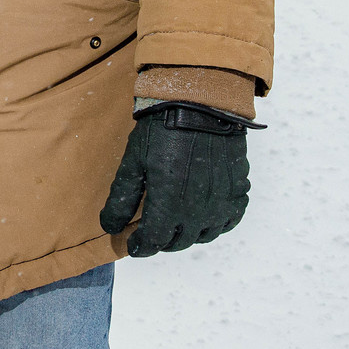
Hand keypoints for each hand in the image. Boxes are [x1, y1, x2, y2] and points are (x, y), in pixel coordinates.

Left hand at [99, 101, 256, 256]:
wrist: (200, 102)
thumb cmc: (161, 129)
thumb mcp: (133, 161)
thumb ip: (121, 199)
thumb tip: (110, 227)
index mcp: (169, 204)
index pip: (154, 242)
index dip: (141, 246)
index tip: (133, 244)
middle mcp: (197, 210)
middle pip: (178, 242)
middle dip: (161, 241)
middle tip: (151, 231)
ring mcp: (221, 202)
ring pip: (203, 235)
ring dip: (187, 234)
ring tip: (175, 223)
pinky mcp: (238, 190)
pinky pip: (228, 219)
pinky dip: (215, 223)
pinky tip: (203, 214)